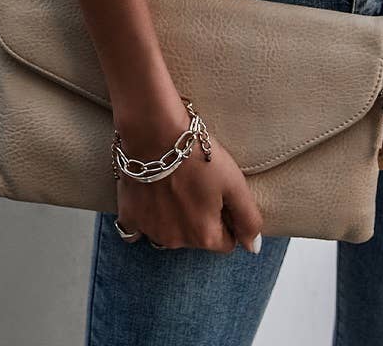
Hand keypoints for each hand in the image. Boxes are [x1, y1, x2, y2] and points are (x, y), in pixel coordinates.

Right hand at [111, 93, 264, 254]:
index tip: (220, 193)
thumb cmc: (198, 156)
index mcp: (204, 236)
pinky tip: (151, 197)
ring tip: (176, 186)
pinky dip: (146, 218)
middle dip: (201, 218)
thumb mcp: (235, 184)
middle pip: (197, 237)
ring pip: (170, 233)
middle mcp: (176, 241)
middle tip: (199, 185)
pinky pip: (137, 229)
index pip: (226, 241)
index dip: (227, 218)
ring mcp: (150, 230)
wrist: (156, 133)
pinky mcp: (129, 216)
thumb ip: (248, 220)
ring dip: (175, 218)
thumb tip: (254, 248)